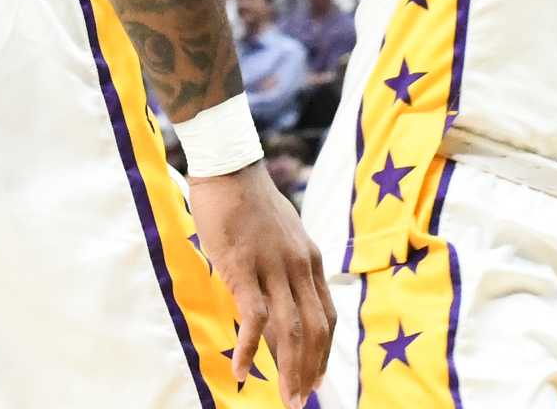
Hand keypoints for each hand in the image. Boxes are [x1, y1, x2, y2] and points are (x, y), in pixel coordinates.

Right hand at [187, 162, 335, 405]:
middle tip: (300, 401)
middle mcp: (299, 266)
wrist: (231, 169)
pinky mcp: (244, 269)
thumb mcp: (278, 241)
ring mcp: (274, 268)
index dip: (324, 352)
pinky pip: (254, 316)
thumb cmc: (250, 205)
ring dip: (289, 369)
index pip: (326, 315)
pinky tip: (242, 372)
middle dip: (310, 370)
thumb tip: (277, 308)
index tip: (316, 380)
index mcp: (309, 260)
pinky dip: (250, 348)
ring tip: (286, 398)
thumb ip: (283, 272)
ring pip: (290, 329)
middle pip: (314, 329)